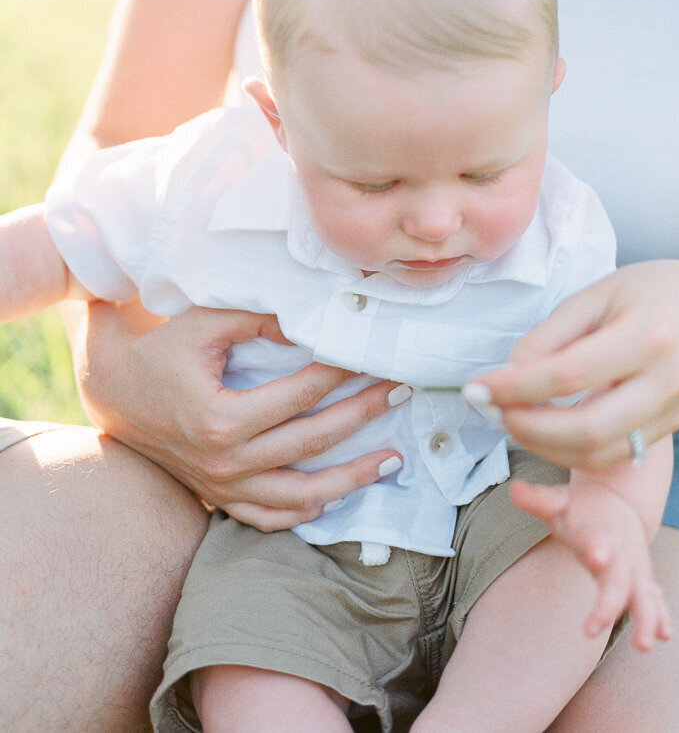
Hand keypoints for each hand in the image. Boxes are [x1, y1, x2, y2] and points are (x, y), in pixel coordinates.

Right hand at [69, 299, 407, 529]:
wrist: (113, 391)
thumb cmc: (162, 349)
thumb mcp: (204, 322)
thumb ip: (259, 320)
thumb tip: (314, 323)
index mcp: (221, 418)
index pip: (300, 394)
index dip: (342, 373)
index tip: (374, 355)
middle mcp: (225, 461)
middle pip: (312, 442)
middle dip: (364, 415)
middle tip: (402, 392)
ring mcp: (223, 487)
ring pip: (300, 496)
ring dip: (351, 480)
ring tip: (392, 460)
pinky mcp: (219, 498)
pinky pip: (269, 519)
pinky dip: (306, 513)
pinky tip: (339, 497)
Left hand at [471, 260, 678, 470]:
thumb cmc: (654, 292)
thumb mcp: (601, 293)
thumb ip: (553, 333)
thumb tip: (508, 372)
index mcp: (648, 334)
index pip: (568, 375)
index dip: (515, 387)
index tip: (477, 388)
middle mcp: (667, 379)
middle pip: (585, 428)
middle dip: (526, 427)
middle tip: (491, 411)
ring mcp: (674, 411)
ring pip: (598, 452)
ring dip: (543, 445)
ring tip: (510, 421)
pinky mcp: (671, 429)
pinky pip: (614, 453)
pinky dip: (570, 451)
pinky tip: (543, 430)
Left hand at [511, 472, 671, 647]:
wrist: (617, 500)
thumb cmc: (580, 507)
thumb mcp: (558, 501)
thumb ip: (538, 500)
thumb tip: (514, 489)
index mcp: (597, 532)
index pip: (595, 541)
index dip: (595, 547)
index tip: (595, 557)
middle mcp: (620, 552)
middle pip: (617, 581)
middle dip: (609, 603)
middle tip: (593, 628)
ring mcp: (634, 566)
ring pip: (644, 594)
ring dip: (647, 617)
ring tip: (644, 645)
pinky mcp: (642, 578)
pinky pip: (655, 598)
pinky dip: (662, 614)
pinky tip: (665, 635)